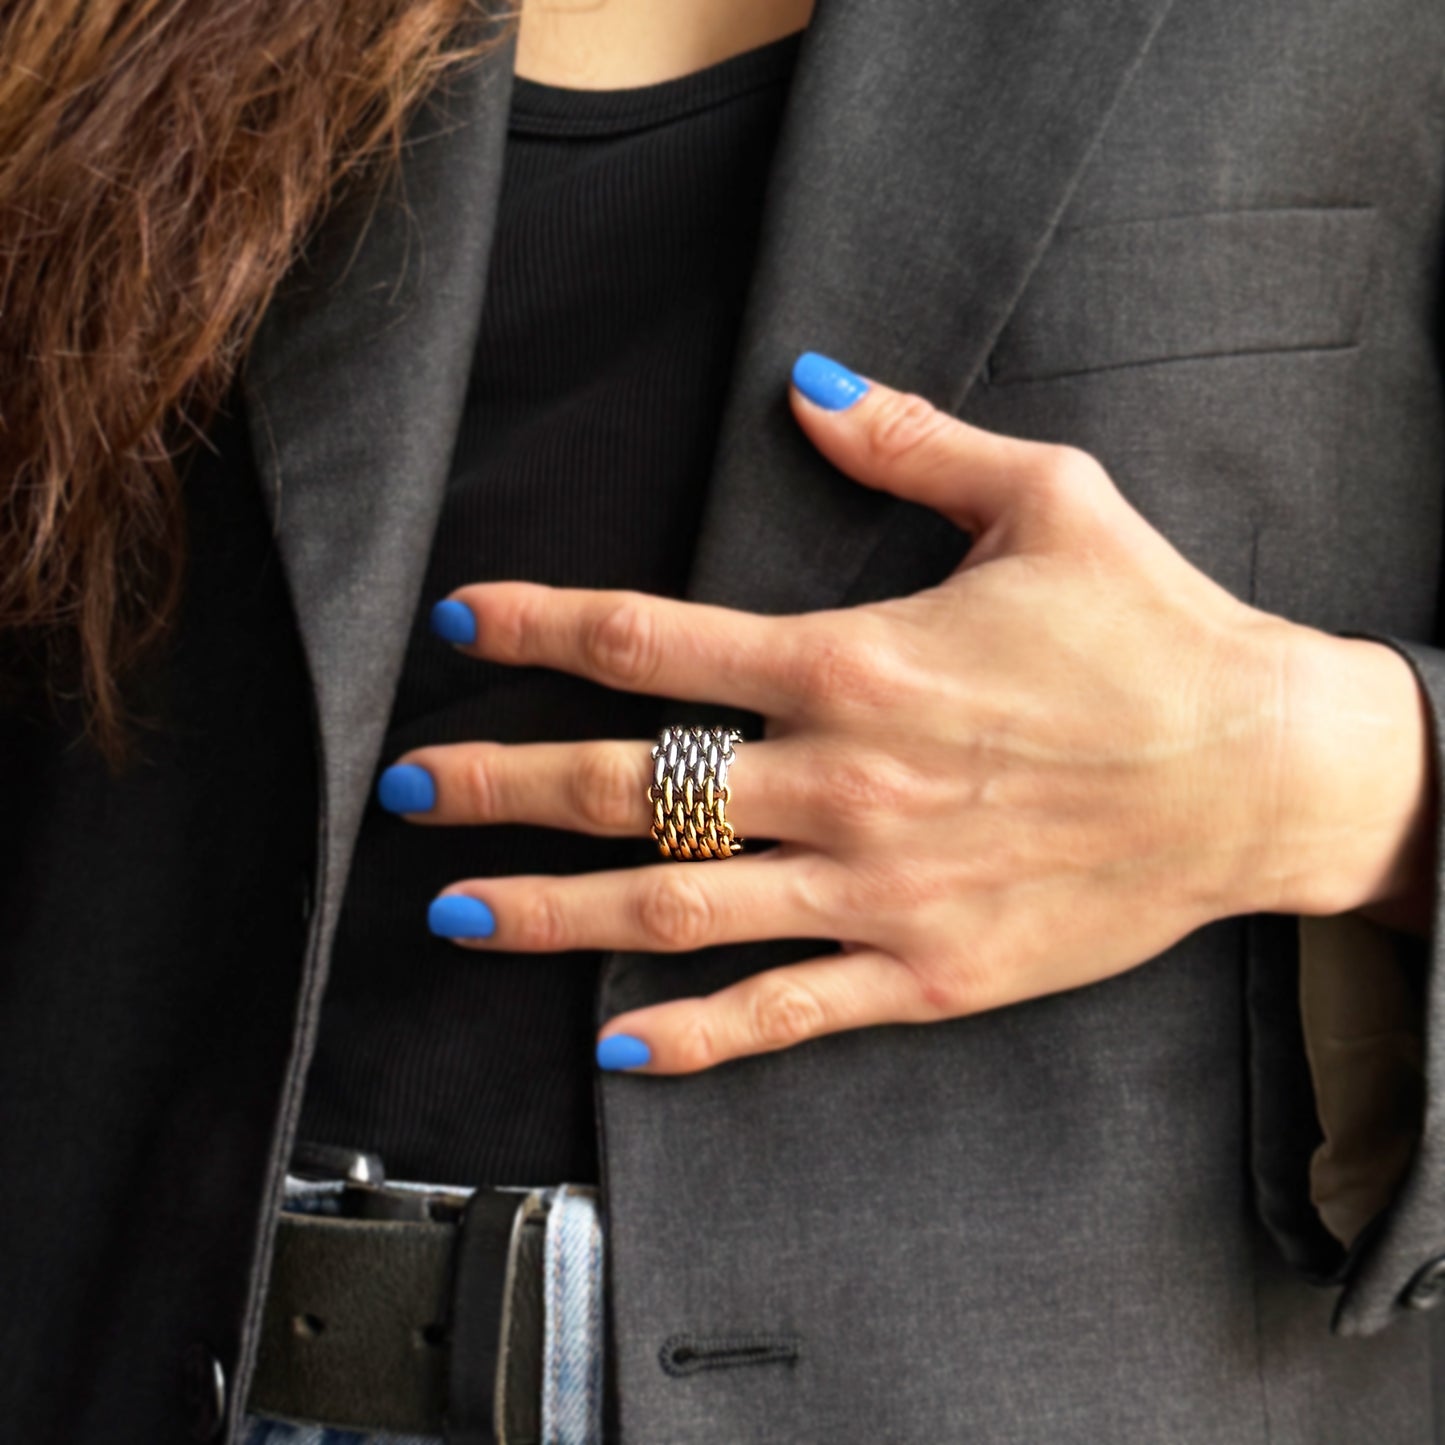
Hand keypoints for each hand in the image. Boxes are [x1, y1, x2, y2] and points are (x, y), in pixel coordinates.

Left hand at [381, 352, 1434, 1073]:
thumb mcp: (1046, 500)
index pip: (651, 638)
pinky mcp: (926, 970)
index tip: (461, 620)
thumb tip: (806, 385)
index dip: (539, 623)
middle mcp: (846, 779)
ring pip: (677, 908)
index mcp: (857, 658)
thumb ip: (910, 442)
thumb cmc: (1157, 631)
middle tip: (408, 788)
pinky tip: (612, 1043)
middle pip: (630, 786)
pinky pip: (785, 1010)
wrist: (1263, 772)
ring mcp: (880, 888)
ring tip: (451, 912)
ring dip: (550, 914)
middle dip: (501, 783)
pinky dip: (693, 1033)